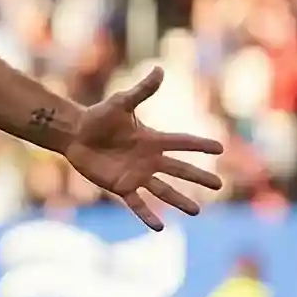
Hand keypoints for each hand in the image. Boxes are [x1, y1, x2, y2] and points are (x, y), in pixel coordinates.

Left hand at [61, 69, 228, 231]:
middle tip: (219, 186)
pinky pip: (137, 203)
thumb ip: (142, 91)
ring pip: (163, 190)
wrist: (76, 134)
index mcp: (152, 139)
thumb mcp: (121, 103)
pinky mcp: (121, 187)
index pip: (182, 142)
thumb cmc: (98, 117)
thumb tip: (159, 69)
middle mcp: (149, 159)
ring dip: (179, 200)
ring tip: (196, 211)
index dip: (200, 145)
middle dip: (199, 177)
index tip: (220, 148)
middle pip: (179, 170)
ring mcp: (136, 175)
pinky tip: (160, 228)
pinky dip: (147, 215)